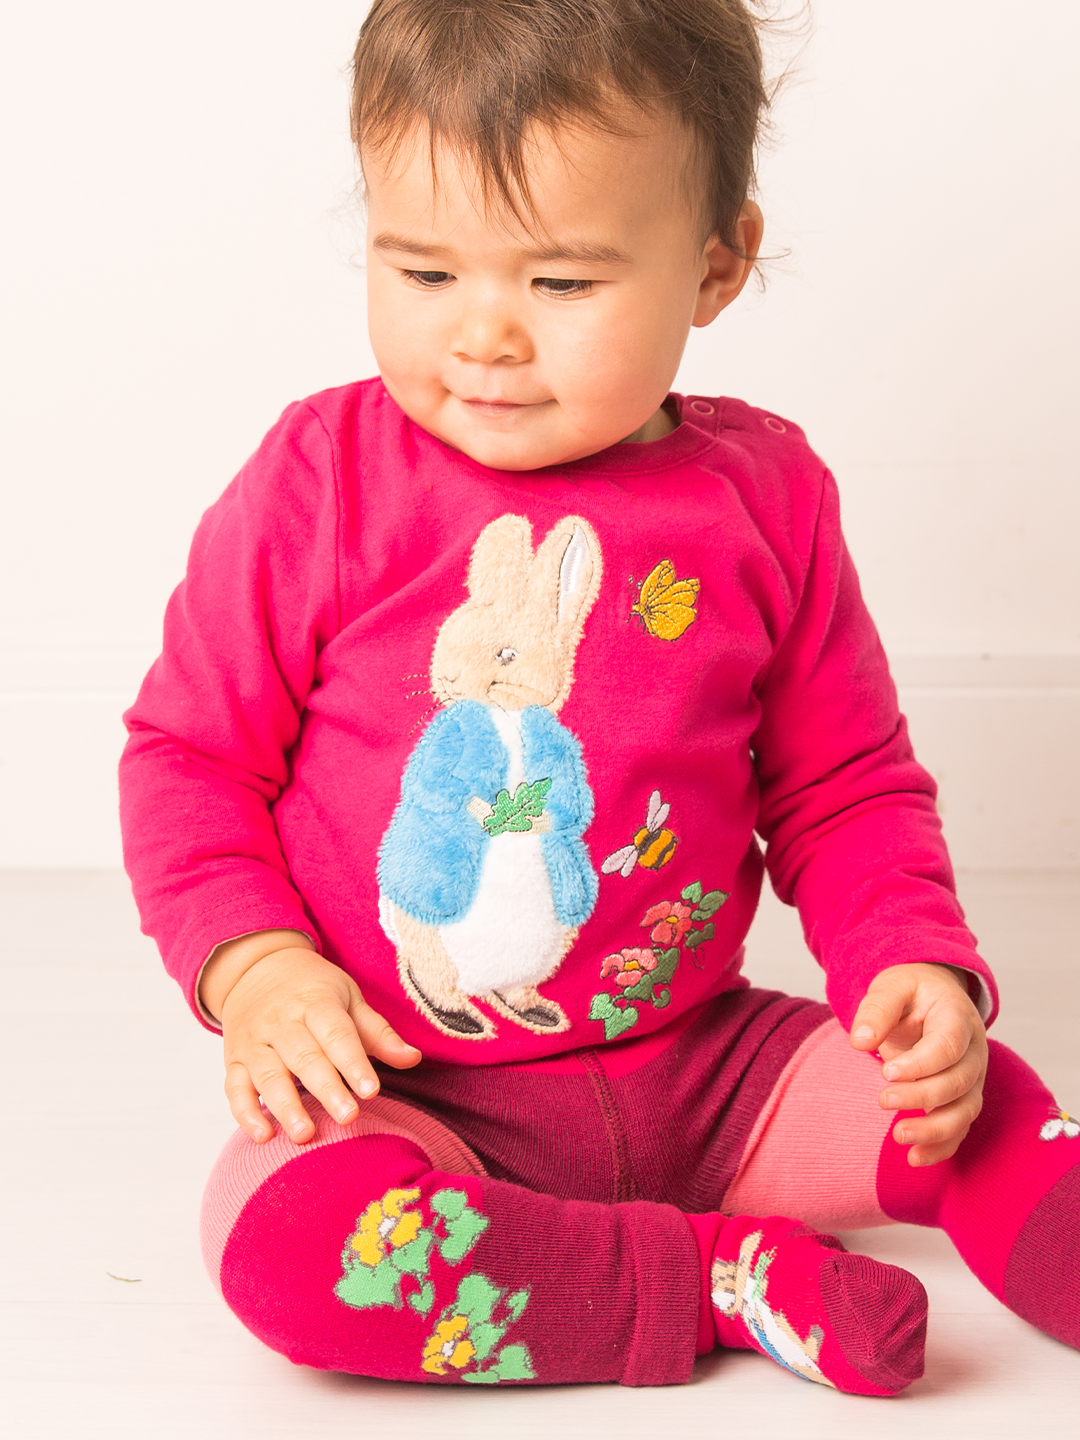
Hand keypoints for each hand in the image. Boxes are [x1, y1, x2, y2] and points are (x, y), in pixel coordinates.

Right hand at [218, 946, 421, 1144]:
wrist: (256, 967)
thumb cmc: (312, 989)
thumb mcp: (348, 997)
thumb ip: (377, 1033)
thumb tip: (412, 1059)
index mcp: (315, 1003)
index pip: (337, 1034)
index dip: (353, 1063)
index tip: (371, 1090)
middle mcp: (282, 1022)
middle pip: (304, 1057)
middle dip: (326, 1089)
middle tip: (347, 1117)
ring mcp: (254, 1042)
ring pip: (269, 1076)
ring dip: (285, 1107)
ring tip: (305, 1134)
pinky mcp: (234, 1060)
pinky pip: (234, 1088)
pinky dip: (245, 1113)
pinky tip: (263, 1136)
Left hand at [850, 962, 986, 1165]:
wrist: (933, 996)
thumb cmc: (911, 991)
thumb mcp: (891, 986)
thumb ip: (877, 1009)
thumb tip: (860, 1041)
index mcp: (957, 1017)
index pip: (948, 1046)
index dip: (921, 1063)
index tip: (886, 1072)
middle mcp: (974, 1050)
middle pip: (958, 1082)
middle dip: (921, 1096)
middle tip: (883, 1100)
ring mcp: (973, 1077)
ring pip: (965, 1111)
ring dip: (934, 1129)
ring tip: (899, 1137)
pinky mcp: (963, 1097)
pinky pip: (960, 1128)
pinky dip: (942, 1147)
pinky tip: (915, 1159)